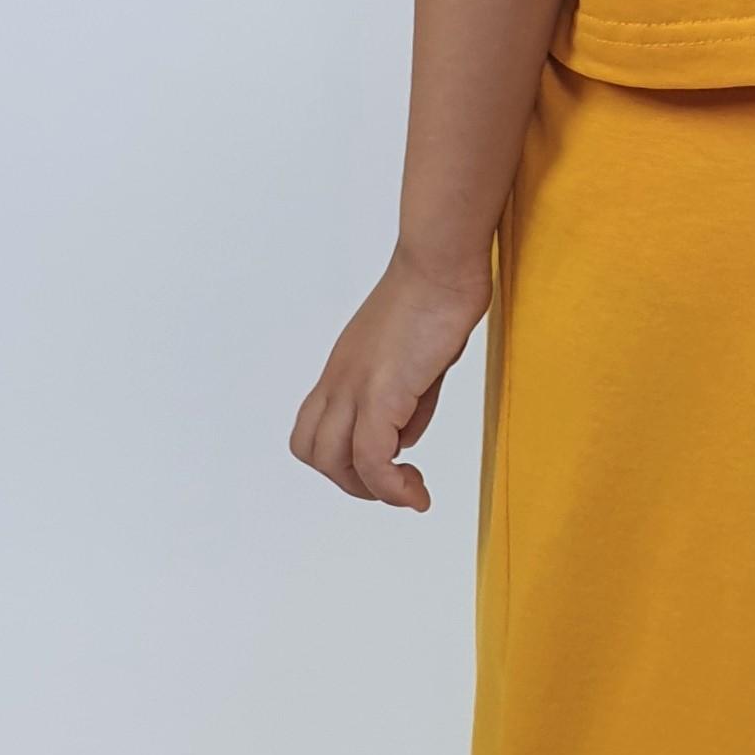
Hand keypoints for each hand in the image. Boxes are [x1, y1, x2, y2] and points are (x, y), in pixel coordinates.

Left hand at [290, 247, 487, 509]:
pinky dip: (391, 486)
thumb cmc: (438, 296)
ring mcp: (355, 386)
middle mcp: (339, 380)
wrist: (442, 264)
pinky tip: (418, 491)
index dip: (343, 459)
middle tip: (396, 485)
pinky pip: (371, 458)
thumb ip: (407, 403)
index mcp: (344, 370)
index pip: (315, 428)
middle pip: (312, 450)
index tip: (388, 464)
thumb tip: (402, 440)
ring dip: (370, 489)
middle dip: (352, 481)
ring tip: (408, 490)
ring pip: (331, 460)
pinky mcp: (381, 392)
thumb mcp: (417, 361)